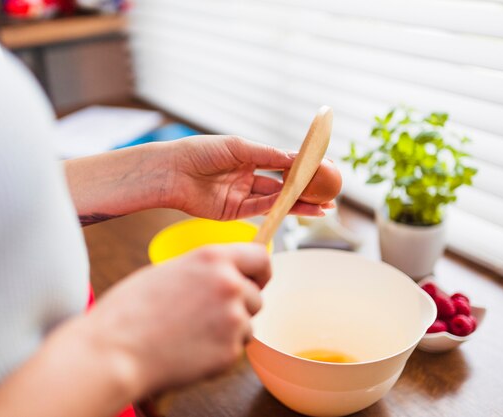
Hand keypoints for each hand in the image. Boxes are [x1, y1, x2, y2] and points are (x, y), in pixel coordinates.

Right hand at [85, 243, 269, 393]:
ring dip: (230, 330)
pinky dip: (218, 352)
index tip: (257, 280)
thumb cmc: (130, 310)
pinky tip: (189, 349)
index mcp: (213, 258)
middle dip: (240, 306)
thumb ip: (204, 271)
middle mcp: (229, 284)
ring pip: (247, 325)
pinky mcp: (230, 351)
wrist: (115, 350)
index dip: (261, 271)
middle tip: (208, 315)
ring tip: (191, 333)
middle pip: (256, 296)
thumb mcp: (169, 271)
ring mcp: (233, 319)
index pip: (260, 257)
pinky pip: (235, 350)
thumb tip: (224, 274)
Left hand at [166, 135, 335, 219]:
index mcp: (248, 156)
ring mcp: (241, 195)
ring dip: (299, 204)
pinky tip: (298, 208)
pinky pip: (261, 210)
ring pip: (276, 200)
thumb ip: (268, 155)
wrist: (171, 172)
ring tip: (323, 207)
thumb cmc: (200, 152)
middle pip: (283, 185)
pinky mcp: (234, 212)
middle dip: (306, 191)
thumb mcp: (239, 147)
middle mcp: (247, 176)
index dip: (303, 168)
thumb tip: (297, 159)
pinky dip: (279, 209)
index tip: (325, 170)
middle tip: (331, 196)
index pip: (282, 163)